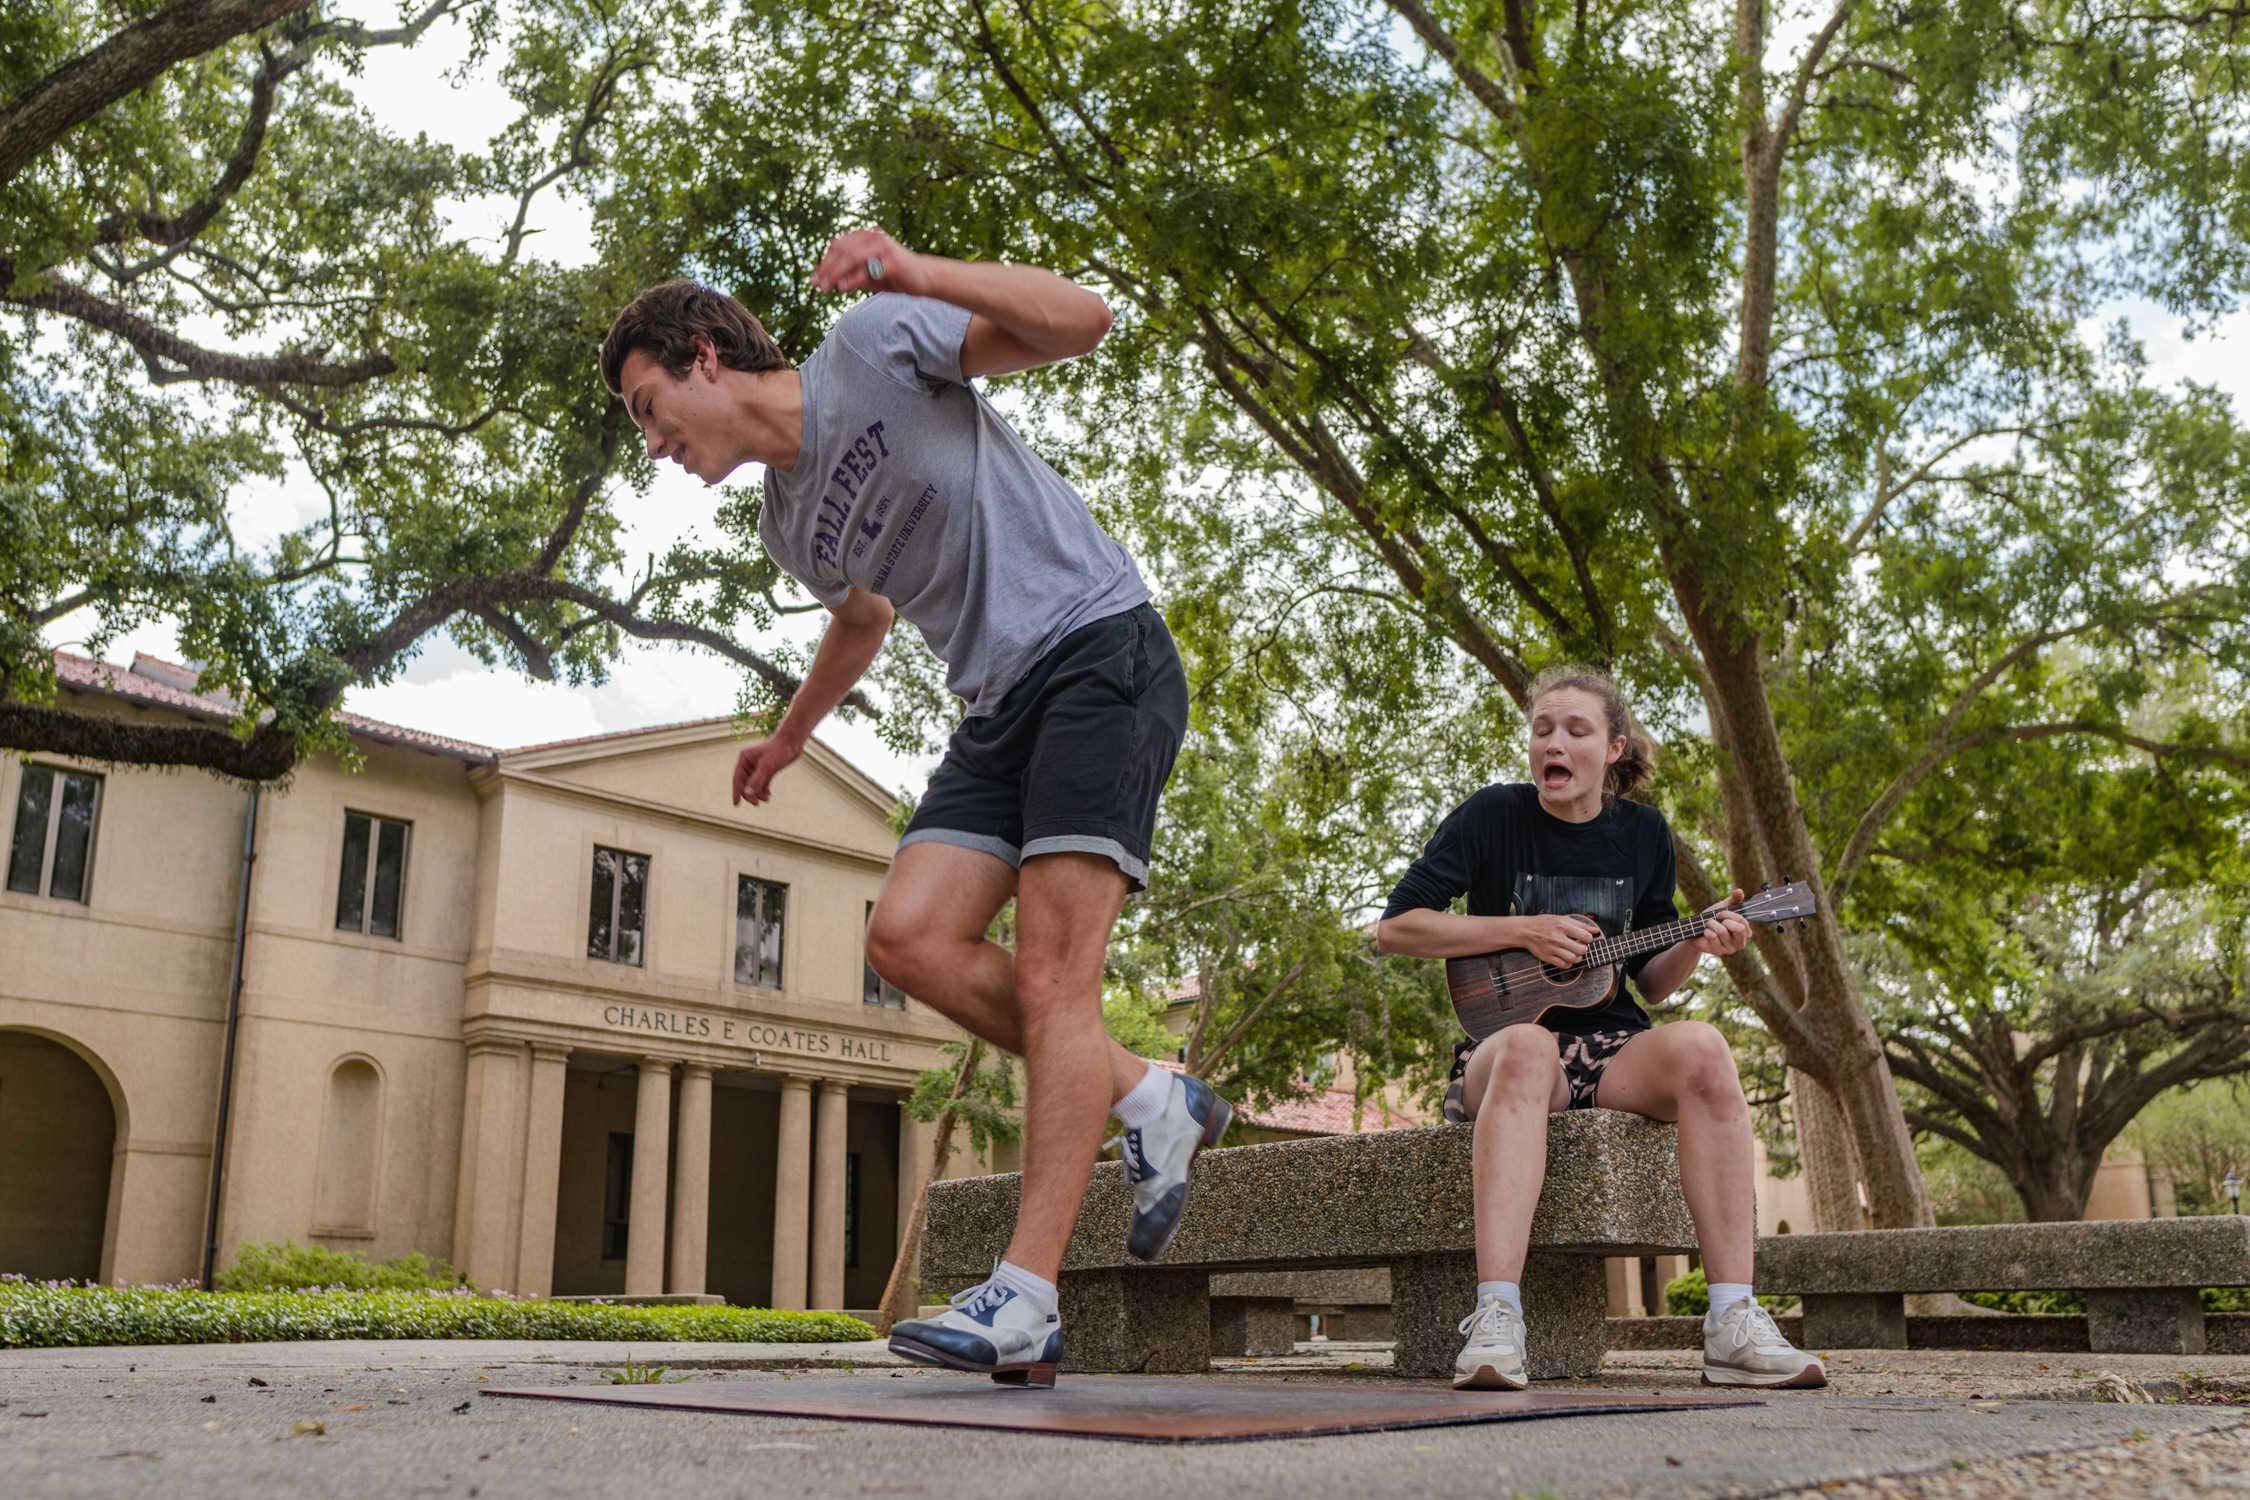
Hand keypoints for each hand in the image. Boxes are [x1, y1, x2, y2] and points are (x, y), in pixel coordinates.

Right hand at [731, 731, 804, 806]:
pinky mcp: (767, 770)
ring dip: (759, 793)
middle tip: (756, 804)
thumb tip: (747, 794)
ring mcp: (758, 767)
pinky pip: (762, 783)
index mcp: (744, 758)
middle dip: (750, 794)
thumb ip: (756, 780)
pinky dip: (764, 790)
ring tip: (767, 799)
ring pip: (754, 784)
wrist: (793, 743)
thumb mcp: (767, 766)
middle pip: (745, 783)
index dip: (736, 791)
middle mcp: (749, 762)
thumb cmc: (779, 751)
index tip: (736, 804)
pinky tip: (768, 796)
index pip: (737, 778)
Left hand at [811, 227, 926, 296]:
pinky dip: (852, 279)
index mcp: (867, 237)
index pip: (838, 246)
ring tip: (826, 288)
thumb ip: (852, 276)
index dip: (824, 262)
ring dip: (835, 274)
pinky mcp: (892, 262)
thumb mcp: (870, 276)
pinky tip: (842, 288)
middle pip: (841, 250)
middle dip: (826, 269)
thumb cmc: (896, 276)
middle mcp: (873, 237)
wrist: (926, 278)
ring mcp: (883, 247)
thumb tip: (831, 284)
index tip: (815, 279)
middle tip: (816, 286)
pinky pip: (867, 270)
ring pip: (850, 258)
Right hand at [1518, 914, 1601, 967]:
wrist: (1525, 930)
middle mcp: (1557, 937)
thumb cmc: (1545, 923)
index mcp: (1562, 926)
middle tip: (1580, 946)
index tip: (1584, 938)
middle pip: (1581, 950)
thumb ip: (1580, 924)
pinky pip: (1564, 965)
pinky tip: (1566, 958)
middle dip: (1584, 949)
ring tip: (1574, 953)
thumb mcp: (1562, 919)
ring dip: (1577, 957)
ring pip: (1574, 959)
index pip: (1586, 936)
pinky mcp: (1547, 957)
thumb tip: (1596, 930)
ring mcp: (1552, 948)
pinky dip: (1568, 963)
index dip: (1588, 938)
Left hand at [1689, 889, 1751, 957]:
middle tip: (1716, 918)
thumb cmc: (1712, 920)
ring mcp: (1729, 949)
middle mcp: (1740, 943)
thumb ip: (1733, 900)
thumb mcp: (1723, 909)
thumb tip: (1739, 891)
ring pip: (1722, 931)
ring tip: (1708, 925)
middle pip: (1739, 928)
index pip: (1743, 921)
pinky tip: (1705, 933)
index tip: (1720, 912)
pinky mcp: (1718, 951)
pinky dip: (1706, 931)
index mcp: (1745, 933)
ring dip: (1711, 924)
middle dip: (1725, 919)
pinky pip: (1712, 936)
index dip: (1730, 914)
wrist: (1695, 931)